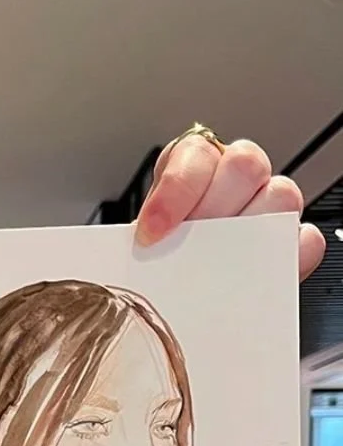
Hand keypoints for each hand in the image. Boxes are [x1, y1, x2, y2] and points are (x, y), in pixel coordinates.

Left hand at [136, 133, 325, 281]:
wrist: (174, 293)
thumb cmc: (159, 262)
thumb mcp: (144, 245)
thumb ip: (145, 239)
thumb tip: (141, 252)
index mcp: (194, 166)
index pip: (196, 152)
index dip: (175, 189)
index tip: (152, 232)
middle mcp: (235, 178)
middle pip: (245, 166)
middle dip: (213, 211)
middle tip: (189, 249)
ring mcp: (268, 206)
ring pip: (281, 196)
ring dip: (247, 237)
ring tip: (217, 270)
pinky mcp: (289, 242)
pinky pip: (305, 240)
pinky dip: (284, 259)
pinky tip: (253, 279)